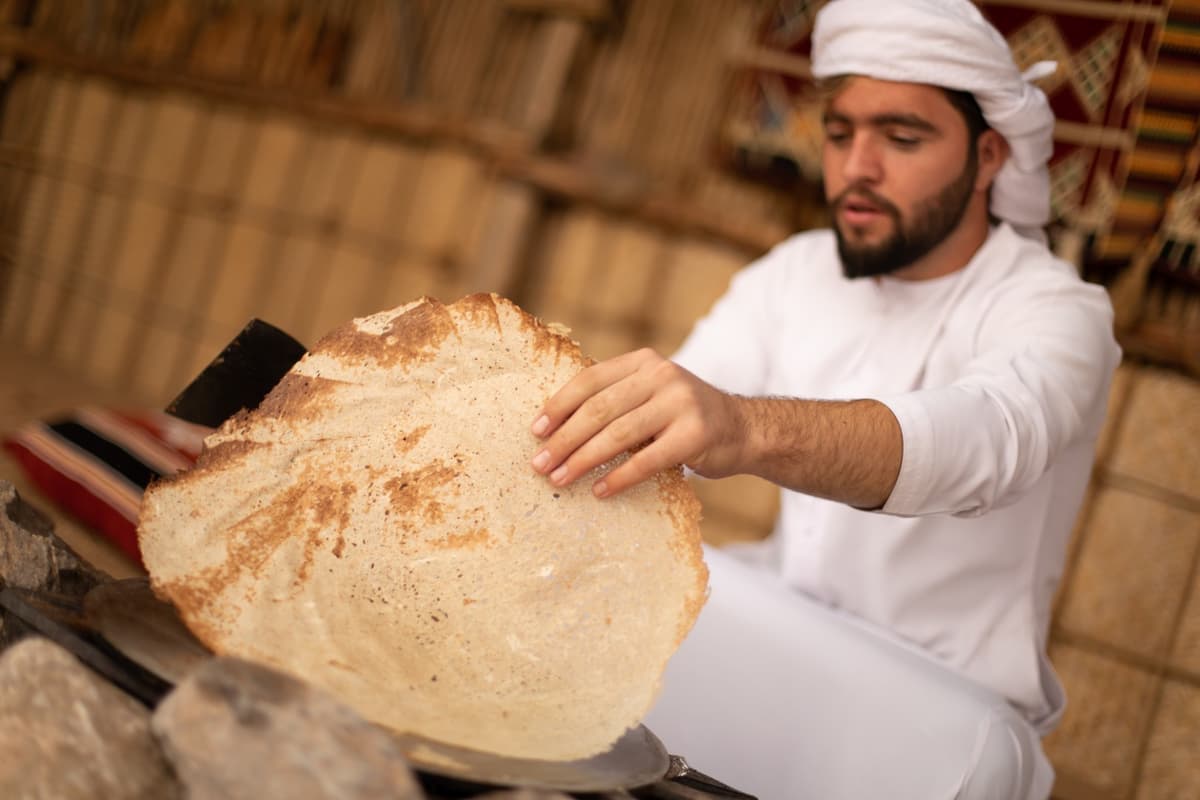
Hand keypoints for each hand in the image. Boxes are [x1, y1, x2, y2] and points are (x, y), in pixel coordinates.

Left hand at [529, 348, 745, 496]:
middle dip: (564, 439)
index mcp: (643, 362)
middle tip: (539, 464)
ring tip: (560, 480)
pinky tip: (600, 492)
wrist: (743, 429)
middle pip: (599, 409)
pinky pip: (647, 460)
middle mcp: (662, 375)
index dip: (559, 405)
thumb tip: (554, 430)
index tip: (535, 431)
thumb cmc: (683, 417)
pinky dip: (619, 478)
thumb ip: (616, 400)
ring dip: (583, 460)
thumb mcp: (651, 394)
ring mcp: (681, 403)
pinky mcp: (695, 434)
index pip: (590, 380)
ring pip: (618, 434)